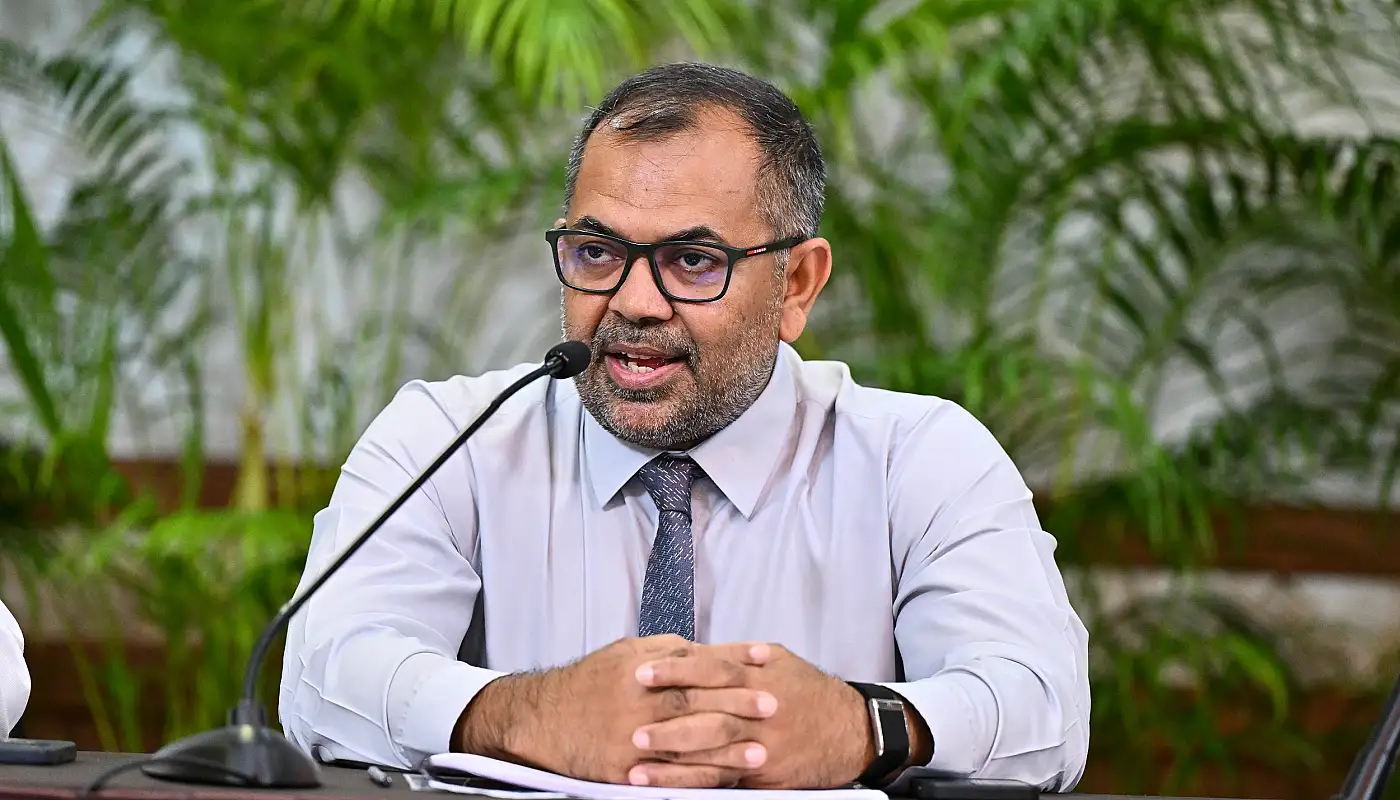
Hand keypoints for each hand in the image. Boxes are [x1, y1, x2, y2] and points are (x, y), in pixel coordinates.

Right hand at [456, 635, 775, 785]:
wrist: (544, 719)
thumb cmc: (589, 683)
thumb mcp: (625, 653)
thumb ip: (666, 650)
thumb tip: (705, 648)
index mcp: (643, 667)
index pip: (697, 660)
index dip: (734, 657)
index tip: (765, 658)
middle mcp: (639, 700)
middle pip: (698, 700)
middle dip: (739, 703)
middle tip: (774, 705)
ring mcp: (632, 736)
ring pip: (688, 742)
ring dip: (727, 748)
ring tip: (761, 752)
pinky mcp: (624, 768)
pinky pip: (668, 776)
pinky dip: (698, 778)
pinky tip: (724, 780)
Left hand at [631, 644, 875, 788]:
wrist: (852, 730)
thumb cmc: (809, 692)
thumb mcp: (778, 661)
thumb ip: (737, 655)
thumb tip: (695, 647)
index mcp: (759, 674)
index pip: (708, 668)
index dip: (673, 669)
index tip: (640, 670)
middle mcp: (759, 707)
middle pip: (705, 708)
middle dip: (663, 711)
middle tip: (627, 712)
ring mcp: (762, 742)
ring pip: (709, 745)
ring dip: (669, 750)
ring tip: (633, 752)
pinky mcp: (763, 771)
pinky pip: (720, 776)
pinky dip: (688, 778)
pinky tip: (662, 780)